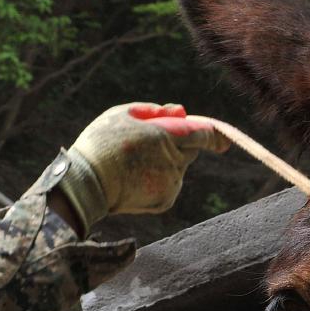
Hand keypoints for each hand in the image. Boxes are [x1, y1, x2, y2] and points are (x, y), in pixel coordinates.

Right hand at [57, 102, 229, 227]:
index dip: (213, 134)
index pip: (201, 133)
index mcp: (163, 135)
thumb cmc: (101, 144)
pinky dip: (160, 179)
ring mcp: (170, 182)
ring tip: (136, 162)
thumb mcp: (122, 115)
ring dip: (168, 162)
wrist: (87, 185)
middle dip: (179, 144)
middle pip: (191, 149)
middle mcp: (172, 160)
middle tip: (151, 144)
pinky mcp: (166, 199)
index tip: (222, 138)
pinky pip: (171, 184)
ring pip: (180, 167)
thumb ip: (155, 111)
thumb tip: (181, 111)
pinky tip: (137, 177)